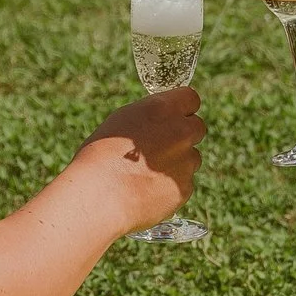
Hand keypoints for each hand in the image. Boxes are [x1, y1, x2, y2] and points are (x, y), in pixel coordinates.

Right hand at [77, 86, 205, 232]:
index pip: (190, 98)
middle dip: (183, 134)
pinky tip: (146, 190)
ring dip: (177, 162)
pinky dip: (169, 186)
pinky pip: (183, 183)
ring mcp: (186, 161)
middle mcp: (180, 132)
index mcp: (162, 109)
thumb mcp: (122, 121)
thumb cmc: (100, 156)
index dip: (182, 108)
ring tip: (146, 172)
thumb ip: (151, 116)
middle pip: (197, 127)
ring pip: (191, 158)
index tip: (174, 116)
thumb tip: (162, 120)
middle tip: (162, 145)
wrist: (99, 197)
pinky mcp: (184, 188)